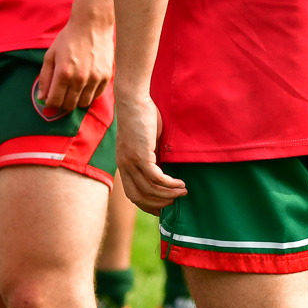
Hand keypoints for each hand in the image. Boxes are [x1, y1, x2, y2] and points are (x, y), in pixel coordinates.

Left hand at [38, 0, 112, 111]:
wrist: (92, 25)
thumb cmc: (68, 38)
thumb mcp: (51, 55)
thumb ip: (45, 78)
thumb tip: (41, 97)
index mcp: (63, 73)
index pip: (54, 101)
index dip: (50, 103)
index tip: (50, 99)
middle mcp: (80, 79)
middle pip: (69, 105)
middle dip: (62, 103)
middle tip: (61, 94)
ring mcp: (95, 79)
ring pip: (83, 104)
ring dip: (76, 100)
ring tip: (73, 90)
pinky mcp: (106, 76)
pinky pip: (96, 96)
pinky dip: (89, 95)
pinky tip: (85, 85)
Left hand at [115, 97, 185, 212]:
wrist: (133, 99)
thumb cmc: (142, 116)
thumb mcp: (147, 141)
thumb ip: (153, 155)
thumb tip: (166, 168)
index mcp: (124, 164)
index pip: (133, 194)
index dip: (147, 204)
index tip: (163, 208)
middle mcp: (125, 166)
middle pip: (139, 197)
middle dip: (158, 204)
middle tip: (176, 202)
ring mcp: (131, 162)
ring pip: (149, 189)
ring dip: (168, 194)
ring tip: (183, 192)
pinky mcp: (140, 155)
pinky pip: (156, 178)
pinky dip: (169, 184)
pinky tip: (180, 183)